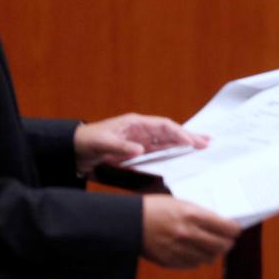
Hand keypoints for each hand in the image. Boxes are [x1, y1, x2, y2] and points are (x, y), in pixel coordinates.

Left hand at [74, 113, 208, 174]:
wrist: (71, 152)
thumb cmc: (85, 142)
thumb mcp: (102, 143)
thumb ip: (121, 146)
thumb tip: (140, 149)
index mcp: (135, 123)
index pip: (163, 126)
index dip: (179, 133)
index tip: (192, 142)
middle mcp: (140, 131)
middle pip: (169, 133)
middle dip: (188, 136)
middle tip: (207, 141)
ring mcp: (138, 141)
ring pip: (166, 142)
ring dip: (182, 144)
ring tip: (200, 146)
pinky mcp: (134, 153)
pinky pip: (157, 152)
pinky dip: (171, 153)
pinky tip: (180, 155)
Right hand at [140, 195, 240, 267]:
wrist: (129, 222)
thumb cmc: (154, 208)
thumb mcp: (180, 203)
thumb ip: (198, 214)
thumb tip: (217, 222)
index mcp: (192, 215)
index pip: (225, 227)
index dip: (234, 230)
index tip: (236, 230)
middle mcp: (188, 234)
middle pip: (220, 245)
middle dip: (227, 244)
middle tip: (228, 241)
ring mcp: (179, 249)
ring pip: (208, 258)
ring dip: (213, 253)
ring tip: (214, 249)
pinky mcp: (170, 261)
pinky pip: (192, 264)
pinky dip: (198, 260)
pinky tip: (197, 254)